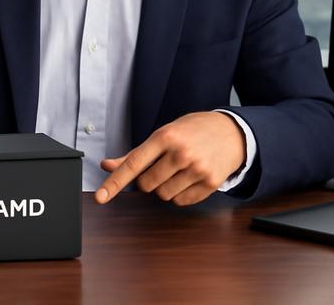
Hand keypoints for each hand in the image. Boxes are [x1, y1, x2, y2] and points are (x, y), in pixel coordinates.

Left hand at [95, 111, 246, 206]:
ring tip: (179, 170)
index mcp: (165, 137)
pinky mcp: (210, 183)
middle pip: (147, 185)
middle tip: (164, 166)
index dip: (115, 182)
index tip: (101, 197)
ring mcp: (197, 169)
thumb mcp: (164, 134)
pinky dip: (181, 194)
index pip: (133, 164)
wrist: (232, 133)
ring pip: (163, 196)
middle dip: (150, 180)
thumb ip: (134, 154)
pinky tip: (190, 178)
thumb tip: (107, 165)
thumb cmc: (193, 131)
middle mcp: (181, 153)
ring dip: (166, 188)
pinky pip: (181, 202)